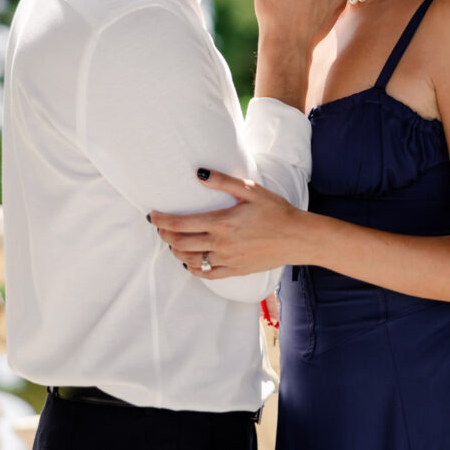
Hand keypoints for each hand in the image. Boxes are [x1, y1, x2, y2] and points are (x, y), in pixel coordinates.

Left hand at [148, 170, 302, 278]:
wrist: (297, 237)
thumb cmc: (276, 211)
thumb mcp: (251, 190)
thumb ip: (223, 182)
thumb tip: (199, 174)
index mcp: (222, 223)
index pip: (182, 223)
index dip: (162, 220)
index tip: (152, 215)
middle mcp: (221, 244)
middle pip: (181, 243)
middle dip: (165, 235)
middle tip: (159, 227)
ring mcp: (228, 260)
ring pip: (190, 260)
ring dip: (177, 251)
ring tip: (173, 241)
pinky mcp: (235, 270)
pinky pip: (207, 274)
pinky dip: (193, 268)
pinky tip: (190, 261)